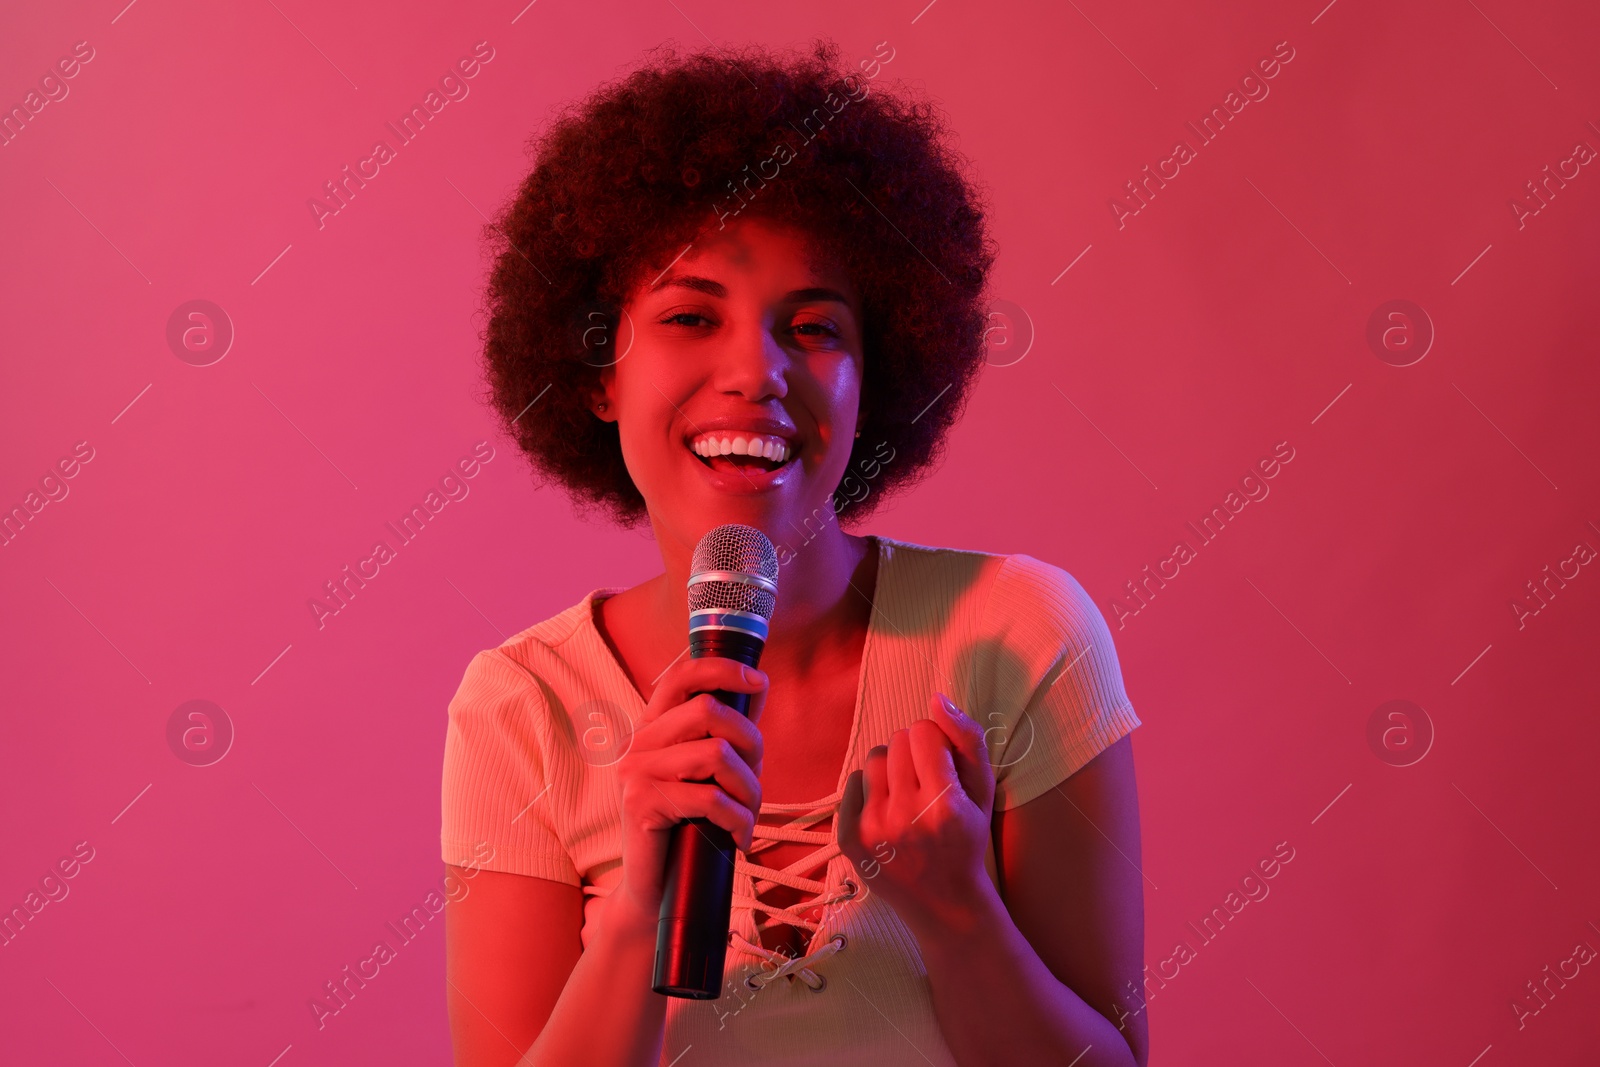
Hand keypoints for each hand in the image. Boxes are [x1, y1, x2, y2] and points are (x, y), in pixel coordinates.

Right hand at [611, 657, 766, 925]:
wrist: (653, 889)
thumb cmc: (688, 826)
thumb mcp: (705, 770)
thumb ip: (723, 730)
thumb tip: (757, 684)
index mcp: (651, 726)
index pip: (681, 675)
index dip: (722, 668)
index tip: (758, 681)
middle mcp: (637, 742)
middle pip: (709, 710)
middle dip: (751, 743)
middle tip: (756, 778)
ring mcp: (634, 772)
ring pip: (716, 754)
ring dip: (749, 788)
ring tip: (749, 813)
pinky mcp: (640, 805)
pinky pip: (710, 799)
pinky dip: (739, 820)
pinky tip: (740, 837)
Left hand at [837, 692, 996, 930]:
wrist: (944, 904)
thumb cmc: (967, 839)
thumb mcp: (984, 791)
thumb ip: (968, 739)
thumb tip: (937, 698)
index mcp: (945, 804)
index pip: (924, 731)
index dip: (936, 744)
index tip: (944, 769)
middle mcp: (905, 817)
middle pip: (897, 741)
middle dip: (914, 754)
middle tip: (926, 784)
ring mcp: (872, 829)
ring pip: (874, 758)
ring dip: (891, 769)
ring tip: (907, 796)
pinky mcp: (848, 838)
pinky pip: (852, 782)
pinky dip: (869, 789)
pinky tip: (888, 811)